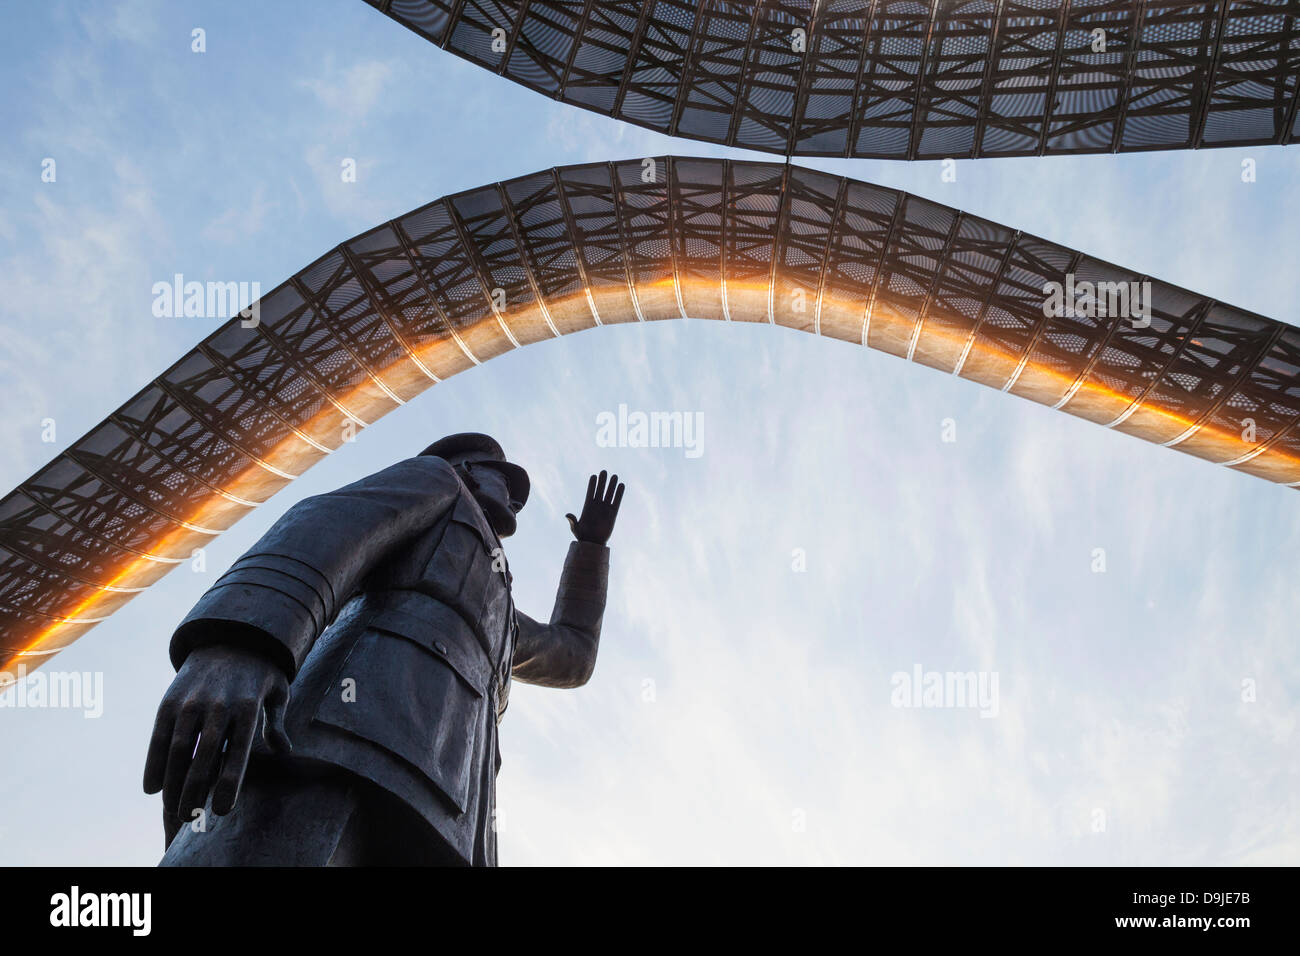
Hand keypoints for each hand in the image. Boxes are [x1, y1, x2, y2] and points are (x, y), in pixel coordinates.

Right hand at [143, 643, 291, 838]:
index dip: (229, 782)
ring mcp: (192, 702)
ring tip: (172, 810)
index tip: (222, 810)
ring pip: (179, 749)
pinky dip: (154, 762)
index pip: (238, 751)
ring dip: (172, 783)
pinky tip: (151, 788)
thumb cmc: (260, 673)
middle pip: (205, 755)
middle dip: (195, 790)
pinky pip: (159, 735)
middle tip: (189, 818)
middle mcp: (219, 705)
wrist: (230, 635)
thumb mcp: (276, 692)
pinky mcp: (171, 699)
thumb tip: (284, 750)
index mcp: (248, 706)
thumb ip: (276, 723)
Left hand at [565, 470, 625, 544]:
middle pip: (600, 491)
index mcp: (587, 506)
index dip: (592, 485)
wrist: (593, 544)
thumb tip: (567, 515)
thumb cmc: (583, 536)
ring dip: (612, 485)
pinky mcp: (613, 514)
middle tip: (604, 472)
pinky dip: (619, 494)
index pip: (590, 492)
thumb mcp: (576, 529)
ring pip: (609, 494)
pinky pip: (616, 502)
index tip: (594, 476)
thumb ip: (573, 521)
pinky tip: (621, 485)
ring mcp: (605, 509)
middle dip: (602, 481)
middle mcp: (597, 506)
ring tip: (615, 476)